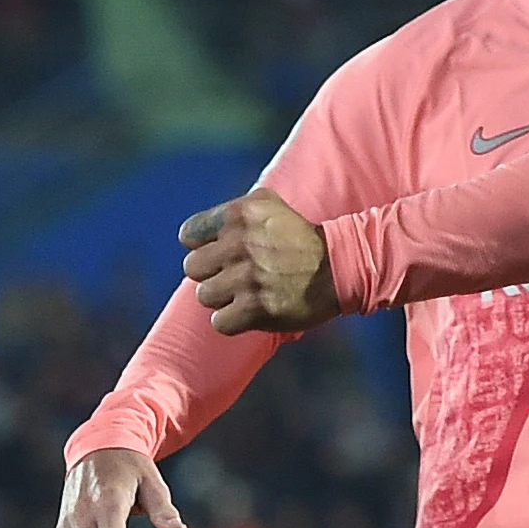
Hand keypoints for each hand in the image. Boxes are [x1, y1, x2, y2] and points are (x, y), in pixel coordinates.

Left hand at [181, 188, 344, 334]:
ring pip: (205, 296)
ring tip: (246, 294)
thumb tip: (201, 230)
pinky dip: (232, 321)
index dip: (202, 247)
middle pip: (193, 268)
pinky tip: (249, 312)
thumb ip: (233, 212)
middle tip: (235, 277)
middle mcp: (239, 245)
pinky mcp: (256, 308)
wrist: (339, 267)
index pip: (189, 236)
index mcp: (238, 216)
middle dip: (211, 274)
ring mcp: (247, 278)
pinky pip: (219, 322)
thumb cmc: (301, 237)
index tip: (221, 254)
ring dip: (223, 299)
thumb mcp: (270, 205)